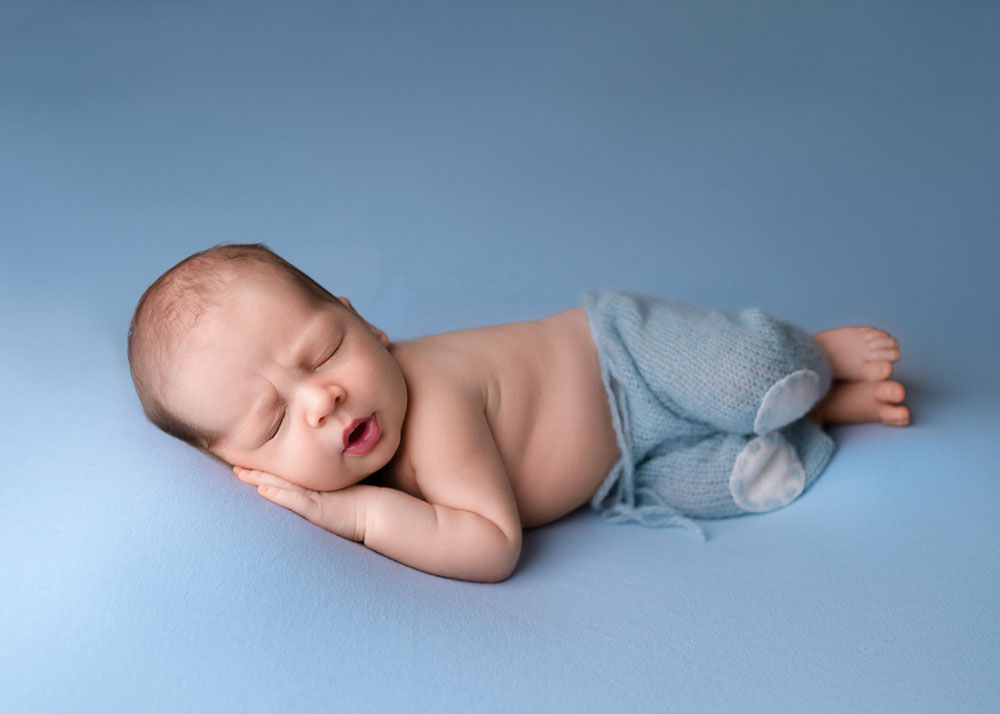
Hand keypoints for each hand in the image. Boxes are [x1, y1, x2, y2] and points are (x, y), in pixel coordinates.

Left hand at [233, 466, 368, 541]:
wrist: (378, 513)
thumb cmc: (362, 507)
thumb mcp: (339, 499)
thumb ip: (325, 496)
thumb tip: (315, 496)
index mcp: (317, 485)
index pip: (288, 474)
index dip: (269, 468)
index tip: (250, 463)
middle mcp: (313, 488)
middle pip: (280, 476)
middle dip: (256, 470)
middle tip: (235, 465)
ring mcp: (315, 497)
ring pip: (282, 484)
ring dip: (259, 479)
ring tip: (239, 474)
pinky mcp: (317, 509)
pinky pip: (294, 500)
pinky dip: (278, 495)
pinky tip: (262, 490)